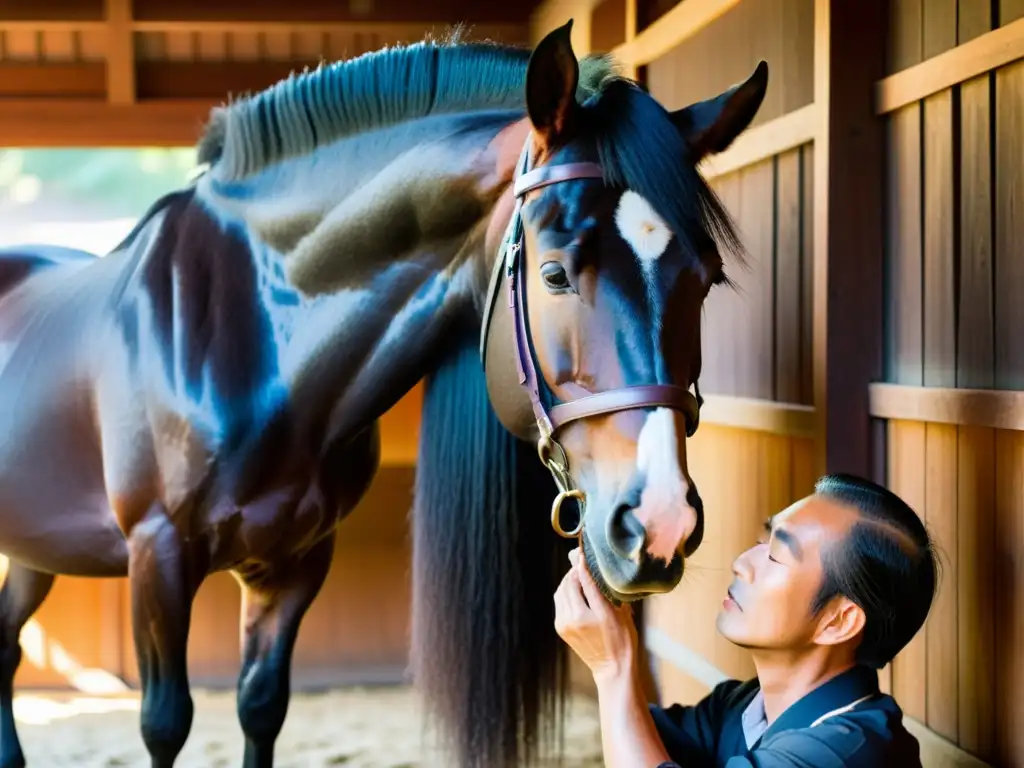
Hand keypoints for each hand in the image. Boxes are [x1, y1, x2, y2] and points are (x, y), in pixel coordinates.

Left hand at [553, 548, 638, 683]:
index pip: (582, 581)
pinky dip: (566, 593)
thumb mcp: (620, 613)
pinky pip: (559, 602)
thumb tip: (599, 571)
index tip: (582, 552)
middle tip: (583, 564)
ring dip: (568, 582)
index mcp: (589, 615)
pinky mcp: (560, 628)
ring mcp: (563, 624)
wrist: (613, 668)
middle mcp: (572, 619)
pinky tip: (576, 591)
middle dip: (574, 572)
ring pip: (560, 592)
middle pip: (568, 584)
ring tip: (580, 577)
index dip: (582, 564)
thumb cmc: (623, 640)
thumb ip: (607, 591)